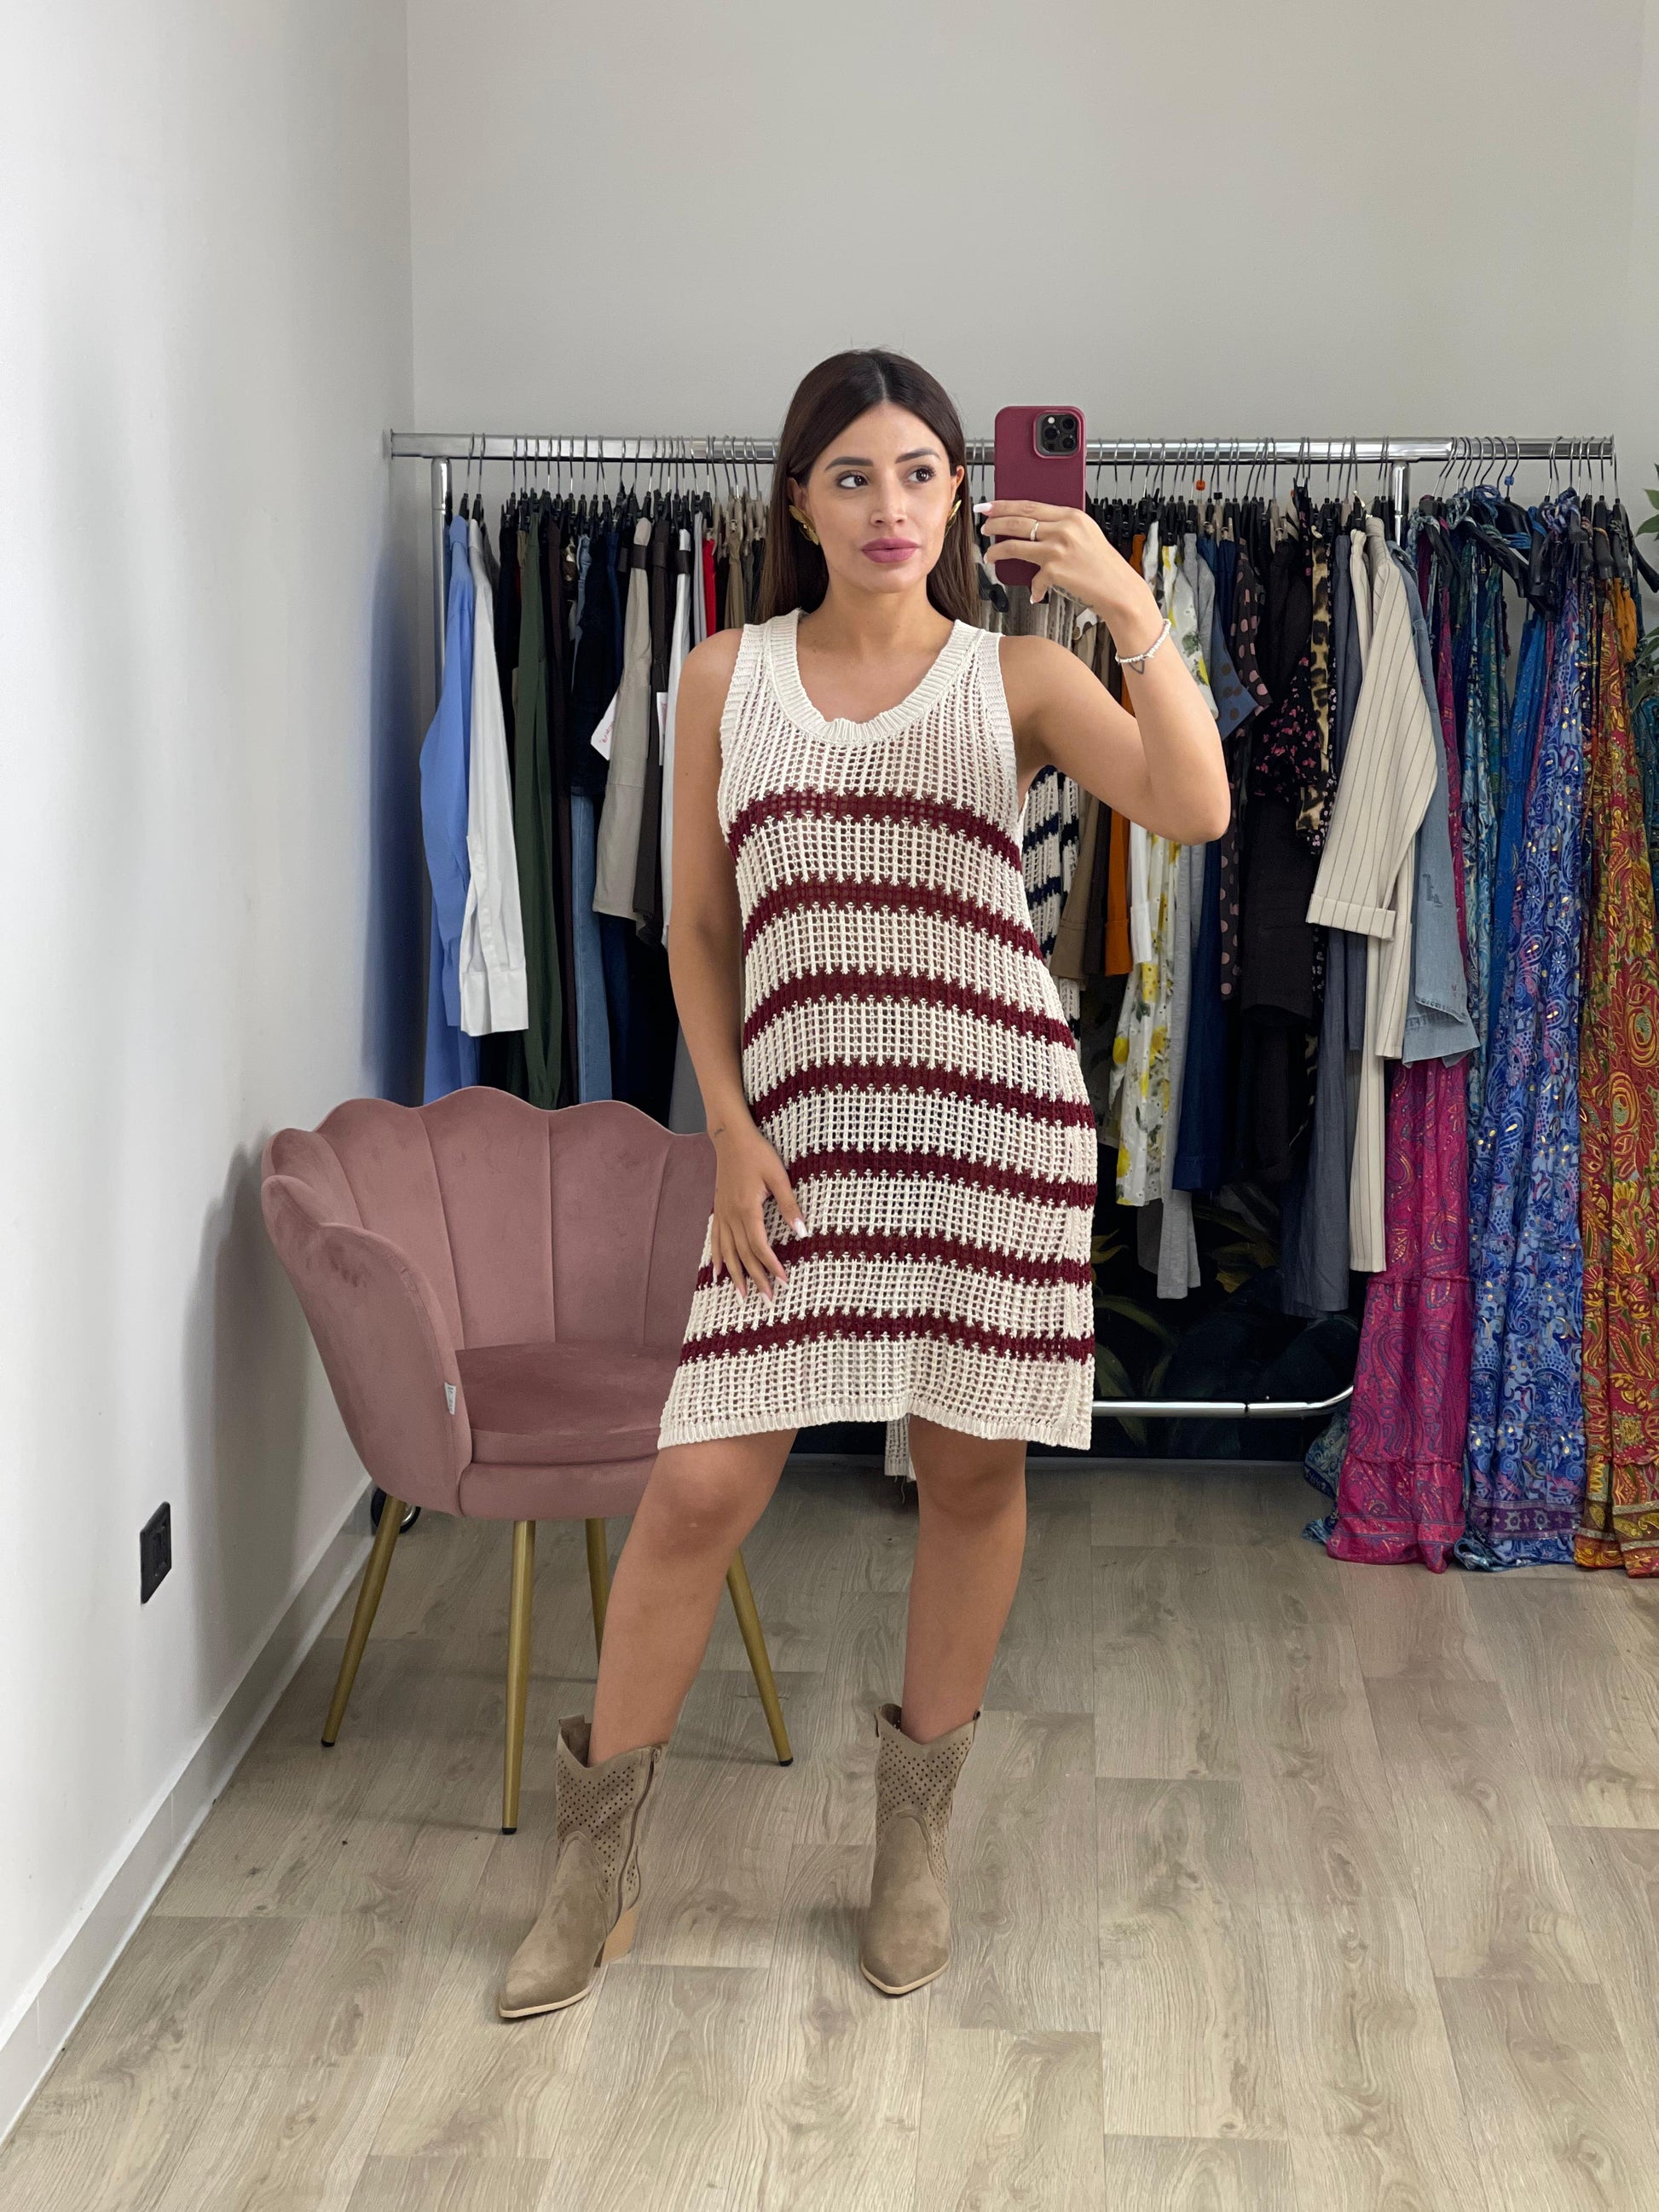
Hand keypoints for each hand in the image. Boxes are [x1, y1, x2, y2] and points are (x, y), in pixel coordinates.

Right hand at [709, 1122, 806, 1304]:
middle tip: (766, 1300)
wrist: (731, 1137)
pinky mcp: (718, 1210)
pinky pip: (716, 1240)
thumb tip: (802, 1232)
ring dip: (735, 1276)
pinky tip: (717, 1273)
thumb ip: (789, 1205)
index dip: (771, 1265)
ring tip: (742, 1297)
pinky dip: (717, 1258)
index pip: (759, 1245)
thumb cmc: (757, 1153)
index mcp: (747, 1209)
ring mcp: (722, 1214)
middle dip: (755, 1279)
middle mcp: (731, 1216)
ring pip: (727, 1252)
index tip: (783, 1282)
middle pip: (743, 1254)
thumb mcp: (779, 1175)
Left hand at [977, 498, 1158, 638]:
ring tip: (989, 554)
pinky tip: (1034, 592)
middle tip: (983, 527)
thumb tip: (1034, 529)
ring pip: (1015, 545)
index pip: (1030, 505)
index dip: (1005, 505)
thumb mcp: (1086, 536)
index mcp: (1072, 516)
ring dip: (997, 550)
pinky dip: (1033, 587)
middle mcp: (1064, 528)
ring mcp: (1058, 548)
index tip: (990, 506)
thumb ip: (1062, 528)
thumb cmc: (1103, 567)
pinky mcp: (1054, 570)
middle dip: (995, 523)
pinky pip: (1033, 578)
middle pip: (1018, 521)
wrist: (1119, 590)